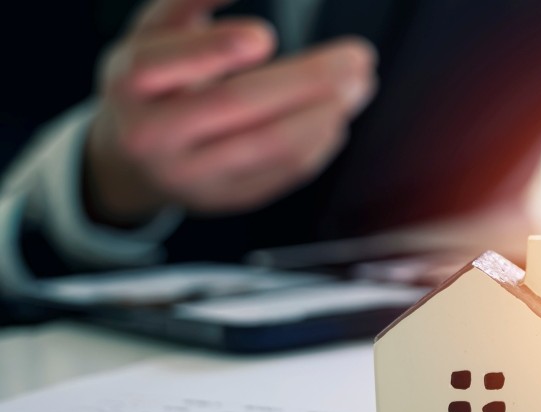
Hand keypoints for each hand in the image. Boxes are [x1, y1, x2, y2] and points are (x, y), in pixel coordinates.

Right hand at [84, 0, 376, 224]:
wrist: (134, 159)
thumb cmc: (156, 81)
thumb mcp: (155, 33)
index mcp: (129, 83)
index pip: (163, 64)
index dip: (216, 48)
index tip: (265, 34)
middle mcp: (152, 134)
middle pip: (235, 103)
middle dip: (307, 77)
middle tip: (357, 56)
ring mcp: (191, 174)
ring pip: (269, 144)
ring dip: (327, 111)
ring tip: (360, 84)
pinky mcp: (227, 198)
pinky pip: (285, 171)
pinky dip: (321, 141)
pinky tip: (337, 116)